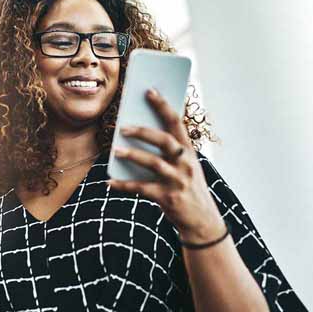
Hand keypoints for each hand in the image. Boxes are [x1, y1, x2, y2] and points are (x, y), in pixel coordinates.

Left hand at [107, 88, 224, 239]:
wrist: (202, 220)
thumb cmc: (187, 187)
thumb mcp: (184, 165)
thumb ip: (168, 150)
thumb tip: (137, 131)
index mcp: (188, 151)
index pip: (176, 122)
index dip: (163, 105)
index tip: (149, 91)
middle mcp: (185, 163)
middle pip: (164, 140)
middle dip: (143, 131)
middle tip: (123, 127)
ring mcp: (177, 180)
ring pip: (153, 163)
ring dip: (132, 155)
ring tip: (116, 151)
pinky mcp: (167, 198)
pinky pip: (141, 188)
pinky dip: (123, 185)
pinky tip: (110, 182)